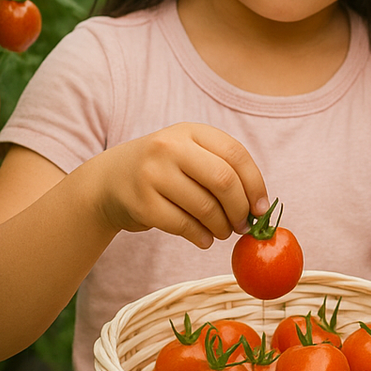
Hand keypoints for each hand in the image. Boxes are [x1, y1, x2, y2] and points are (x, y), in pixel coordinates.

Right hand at [87, 123, 269, 248]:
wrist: (108, 181)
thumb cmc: (164, 171)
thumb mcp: (190, 154)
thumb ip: (223, 170)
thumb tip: (259, 208)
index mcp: (191, 132)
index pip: (236, 155)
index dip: (255, 184)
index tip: (261, 208)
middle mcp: (170, 147)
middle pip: (224, 181)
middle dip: (240, 209)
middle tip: (243, 225)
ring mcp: (152, 174)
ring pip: (205, 207)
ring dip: (222, 227)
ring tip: (223, 232)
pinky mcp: (141, 203)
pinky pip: (183, 225)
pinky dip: (201, 237)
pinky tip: (205, 239)